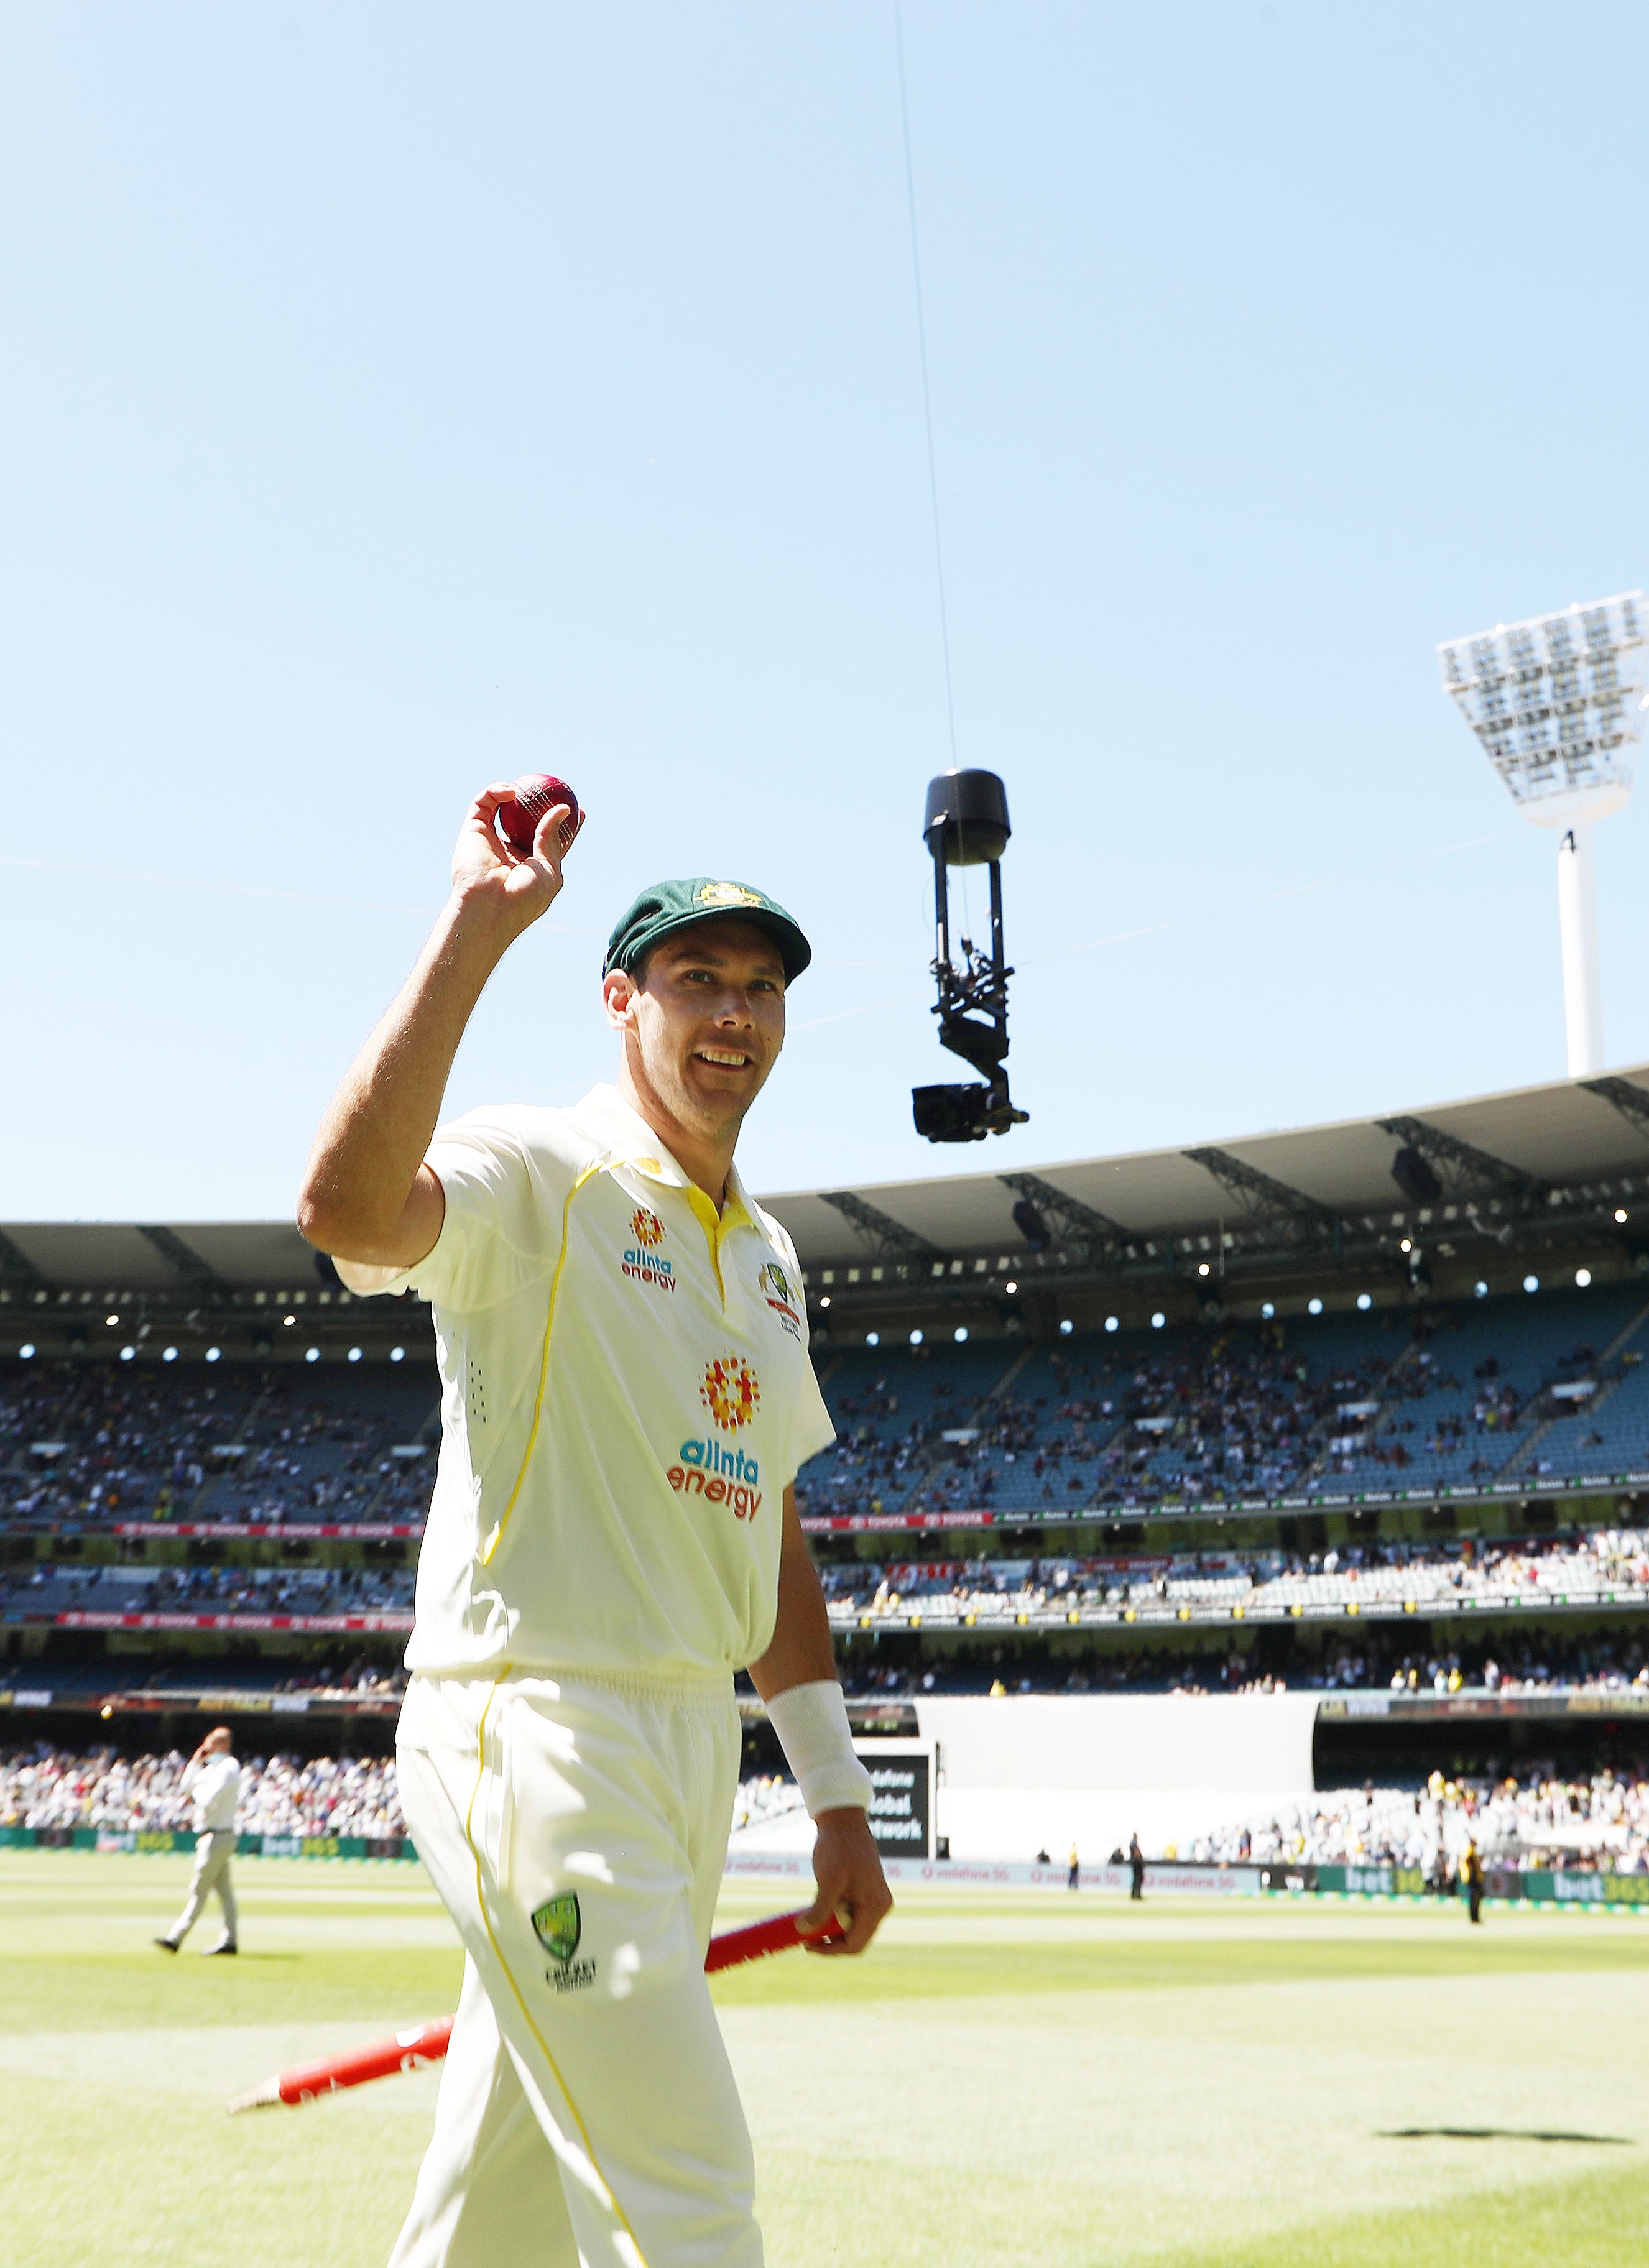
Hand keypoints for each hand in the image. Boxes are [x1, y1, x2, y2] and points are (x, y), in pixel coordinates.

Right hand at [450, 783, 583, 934]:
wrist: (489, 908)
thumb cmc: (523, 896)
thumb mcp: (550, 870)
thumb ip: (554, 839)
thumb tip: (564, 809)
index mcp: (531, 865)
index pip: (549, 839)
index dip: (564, 824)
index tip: (579, 810)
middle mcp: (509, 851)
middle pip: (526, 821)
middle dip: (538, 803)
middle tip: (555, 788)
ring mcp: (490, 841)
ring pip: (502, 808)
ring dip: (515, 794)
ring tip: (527, 788)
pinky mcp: (472, 832)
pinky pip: (483, 803)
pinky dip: (495, 792)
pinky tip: (510, 791)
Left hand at [800, 1808, 891, 1955]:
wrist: (844, 1820)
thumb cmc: (838, 1846)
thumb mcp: (828, 1879)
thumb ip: (820, 1908)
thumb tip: (804, 1932)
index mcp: (876, 1905)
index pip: (855, 1945)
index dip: (830, 1951)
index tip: (806, 1945)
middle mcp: (880, 1906)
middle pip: (855, 1940)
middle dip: (830, 1942)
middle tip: (805, 1935)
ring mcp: (875, 1900)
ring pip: (853, 1929)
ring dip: (831, 1930)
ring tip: (810, 1919)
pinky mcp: (867, 1893)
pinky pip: (852, 1916)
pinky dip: (835, 1918)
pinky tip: (819, 1909)